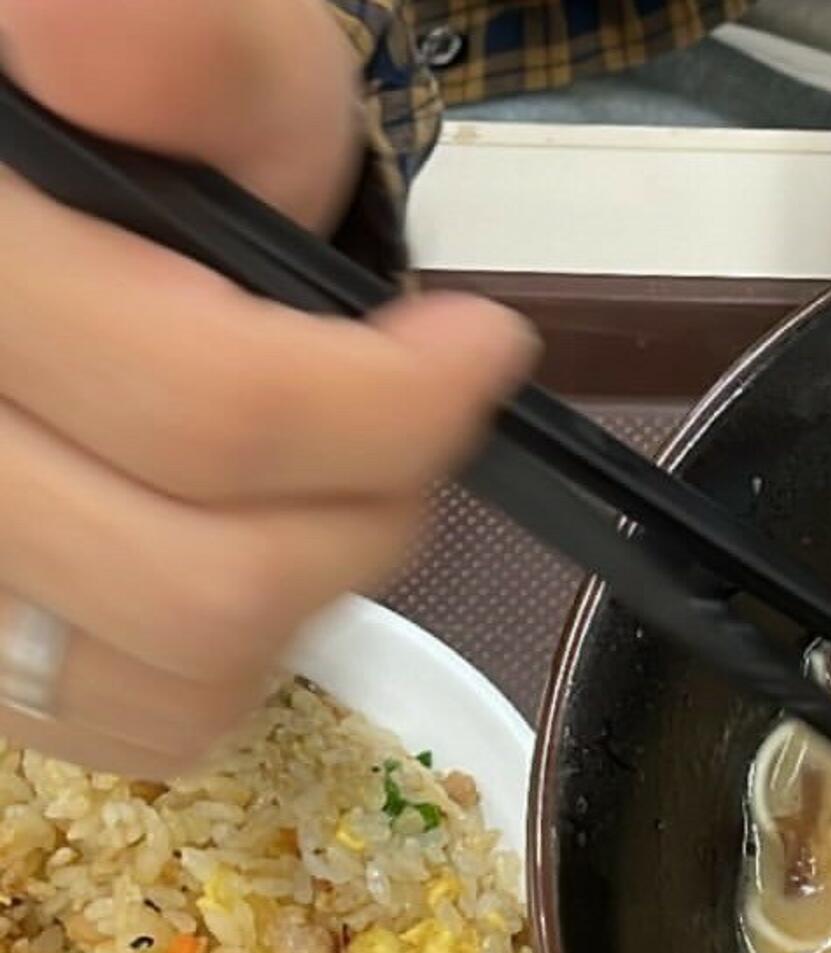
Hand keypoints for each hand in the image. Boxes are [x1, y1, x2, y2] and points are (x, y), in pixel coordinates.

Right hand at [0, 0, 535, 776]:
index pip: (209, 413)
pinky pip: (137, 720)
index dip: (390, 406)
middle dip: (370, 505)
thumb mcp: (202, 47)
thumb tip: (95, 25)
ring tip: (327, 471)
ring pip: (171, 676)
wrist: (62, 202)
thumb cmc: (149, 124)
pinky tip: (239, 534)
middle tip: (407, 415)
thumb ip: (184, 53)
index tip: (482, 344)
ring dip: (310, 580)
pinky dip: (232, 654)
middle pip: (202, 583)